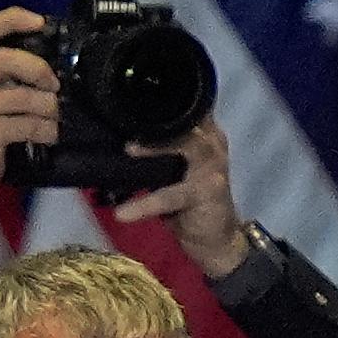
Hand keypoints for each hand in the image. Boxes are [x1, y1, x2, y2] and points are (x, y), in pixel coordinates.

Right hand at [0, 7, 57, 280]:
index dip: (14, 19)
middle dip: (41, 70)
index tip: (41, 22)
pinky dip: (47, 130)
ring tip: (53, 117)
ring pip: (26, 96)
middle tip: (53, 84)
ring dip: (49, 108)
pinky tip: (49, 134)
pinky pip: (29, 124)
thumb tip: (42, 62)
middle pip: (9, 59)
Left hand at [112, 118, 247, 278]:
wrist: (217, 239)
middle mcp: (213, 143)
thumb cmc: (191, 202)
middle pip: (185, 121)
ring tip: (128, 150)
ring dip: (154, 148)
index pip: (185, 109)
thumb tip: (120, 138)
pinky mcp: (207, 191)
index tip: (130, 98)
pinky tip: (123, 213)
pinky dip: (144, 204)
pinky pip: (170, 196)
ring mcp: (212, 166)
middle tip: (124, 120)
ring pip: (184, 147)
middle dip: (155, 120)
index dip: (161, 102)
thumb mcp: (175, 171)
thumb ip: (159, 150)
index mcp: (205, 134)